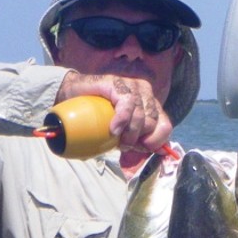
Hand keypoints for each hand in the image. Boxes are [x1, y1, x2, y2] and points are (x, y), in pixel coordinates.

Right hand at [56, 71, 172, 167]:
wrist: (73, 99)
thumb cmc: (99, 118)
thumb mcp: (123, 133)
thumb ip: (142, 142)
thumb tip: (164, 153)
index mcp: (151, 104)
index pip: (165, 125)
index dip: (154, 141)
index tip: (140, 148)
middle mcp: (145, 93)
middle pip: (151, 123)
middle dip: (137, 138)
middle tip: (122, 143)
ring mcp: (132, 86)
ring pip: (141, 115)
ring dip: (128, 132)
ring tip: (115, 137)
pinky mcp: (118, 83)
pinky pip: (127, 104)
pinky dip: (121, 120)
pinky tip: (113, 129)